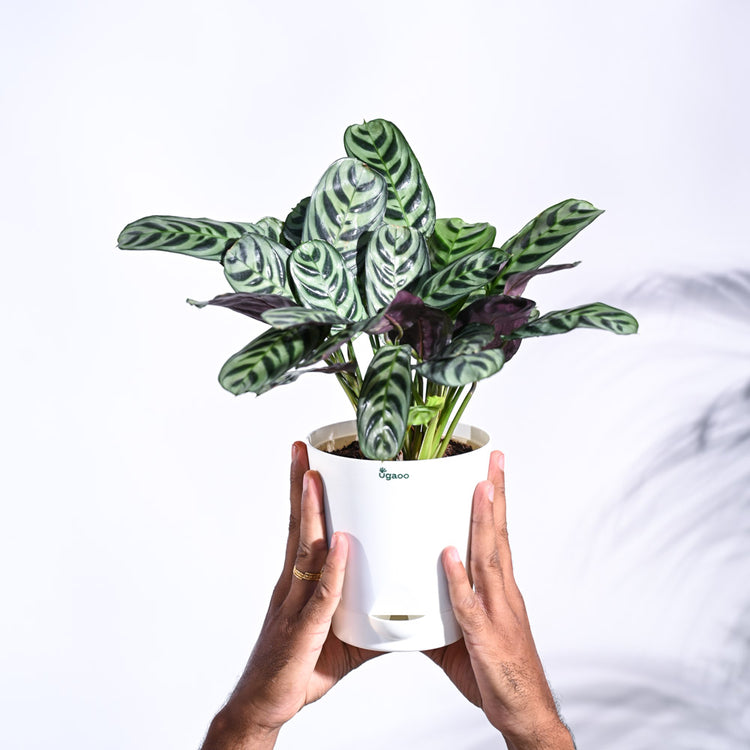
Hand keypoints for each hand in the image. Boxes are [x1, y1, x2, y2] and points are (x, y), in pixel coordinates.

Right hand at [201, 442, 381, 749]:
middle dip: (301, 485)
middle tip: (304, 449)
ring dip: (312, 512)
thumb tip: (401, 609)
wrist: (264, 706)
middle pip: (298, 526)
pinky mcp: (304, 631)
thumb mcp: (340, 636)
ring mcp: (295, 605)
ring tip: (315, 477)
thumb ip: (367, 616)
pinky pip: (322, 595)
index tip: (311, 462)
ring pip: (306, 549)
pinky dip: (332, 568)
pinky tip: (340, 543)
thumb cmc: (298, 668)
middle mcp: (293, 585)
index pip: (303, 528)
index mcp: (300, 582)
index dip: (307, 495)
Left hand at [424, 451, 574, 749]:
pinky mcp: (485, 638)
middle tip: (492, 462)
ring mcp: (496, 613)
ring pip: (488, 560)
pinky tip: (449, 556)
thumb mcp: (467, 635)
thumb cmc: (499, 673)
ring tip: (479, 488)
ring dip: (482, 523)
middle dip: (495, 496)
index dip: (493, 503)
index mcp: (499, 590)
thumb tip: (415, 596)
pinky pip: (468, 605)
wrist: (525, 713)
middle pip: (498, 536)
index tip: (489, 472)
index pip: (497, 536)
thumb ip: (443, 610)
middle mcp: (502, 594)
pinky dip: (459, 579)